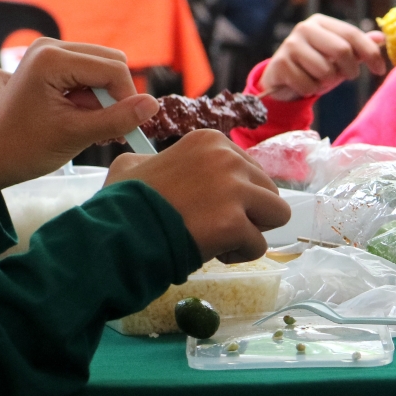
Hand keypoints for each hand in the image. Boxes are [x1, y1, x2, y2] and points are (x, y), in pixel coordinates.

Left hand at [0, 39, 159, 195]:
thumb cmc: (24, 149)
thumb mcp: (75, 135)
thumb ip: (117, 118)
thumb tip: (153, 106)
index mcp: (52, 59)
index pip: (112, 69)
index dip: (128, 99)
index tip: (130, 130)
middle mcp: (50, 47)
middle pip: (110, 62)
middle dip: (117, 96)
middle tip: (113, 130)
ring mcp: (48, 54)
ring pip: (102, 68)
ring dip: (106, 98)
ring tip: (94, 128)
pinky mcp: (49, 65)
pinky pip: (87, 73)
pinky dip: (93, 97)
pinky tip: (84, 119)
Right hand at [107, 130, 290, 262]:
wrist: (119, 233)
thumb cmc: (123, 202)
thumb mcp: (135, 164)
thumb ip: (158, 159)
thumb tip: (156, 162)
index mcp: (209, 141)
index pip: (249, 168)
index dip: (233, 193)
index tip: (208, 206)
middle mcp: (227, 158)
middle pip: (268, 189)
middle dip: (248, 211)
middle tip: (216, 226)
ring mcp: (234, 190)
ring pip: (276, 213)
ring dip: (252, 230)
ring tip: (222, 239)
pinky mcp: (234, 223)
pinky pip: (258, 245)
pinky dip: (240, 254)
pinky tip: (213, 252)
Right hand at [256, 14, 387, 100]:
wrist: (281, 78)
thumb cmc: (315, 65)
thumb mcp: (338, 56)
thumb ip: (358, 46)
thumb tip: (382, 37)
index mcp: (321, 21)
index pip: (352, 34)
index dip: (371, 53)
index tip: (380, 70)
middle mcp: (304, 28)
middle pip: (342, 50)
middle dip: (350, 70)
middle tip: (348, 76)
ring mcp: (290, 45)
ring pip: (325, 71)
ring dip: (327, 81)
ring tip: (319, 78)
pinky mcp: (280, 64)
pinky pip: (309, 85)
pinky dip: (311, 90)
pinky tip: (303, 84)